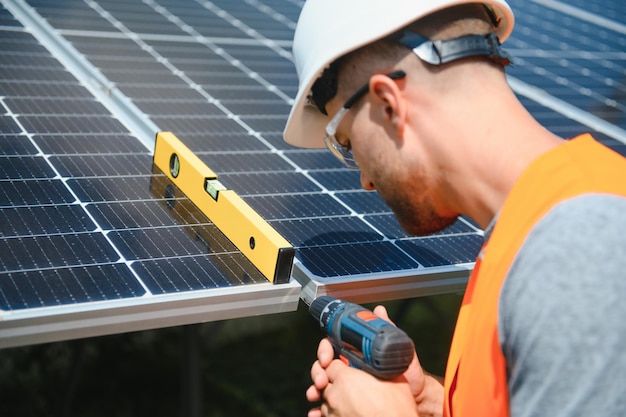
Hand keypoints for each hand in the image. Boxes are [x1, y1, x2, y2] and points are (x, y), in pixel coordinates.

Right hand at [306, 305, 443, 416]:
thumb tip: (379, 310)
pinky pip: (330, 405)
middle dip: (317, 370)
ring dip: (315, 388)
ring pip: (323, 385)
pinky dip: (319, 409)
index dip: (325, 350)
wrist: (417, 400)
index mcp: (357, 355)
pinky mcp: (349, 403)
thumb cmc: (410, 377)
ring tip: (316, 393)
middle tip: (321, 379)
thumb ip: (389, 330)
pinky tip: (316, 411)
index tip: (326, 358)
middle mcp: (350, 370)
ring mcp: (349, 387)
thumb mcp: (399, 351)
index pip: (334, 347)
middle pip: (323, 366)